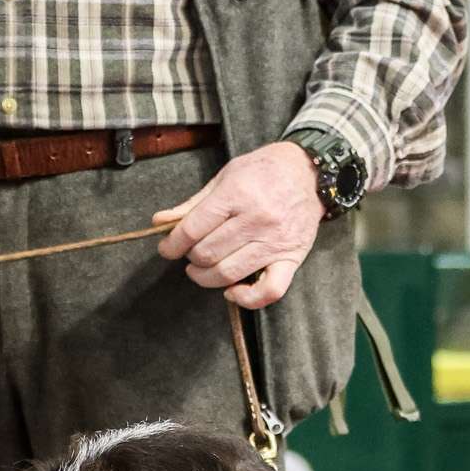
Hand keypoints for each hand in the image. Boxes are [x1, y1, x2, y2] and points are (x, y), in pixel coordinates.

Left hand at [153, 141, 323, 310]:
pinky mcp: (292, 258)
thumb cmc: (264, 171)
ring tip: (202, 270)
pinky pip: (269, 290)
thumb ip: (192, 204)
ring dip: (206, 277)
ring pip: (229, 273)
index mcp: (237, 194)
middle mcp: (257, 219)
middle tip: (189, 252)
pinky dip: (247, 298)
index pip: (192, 229)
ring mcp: (275, 241)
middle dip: (189, 257)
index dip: (172, 244)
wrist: (309, 172)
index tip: (166, 248)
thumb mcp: (225, 178)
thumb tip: (160, 222)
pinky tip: (232, 291)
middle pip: (207, 253)